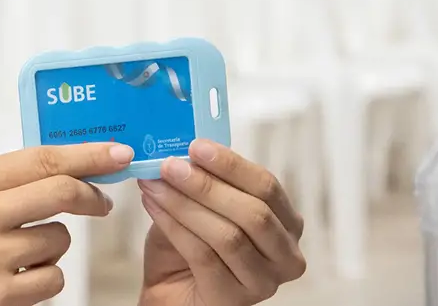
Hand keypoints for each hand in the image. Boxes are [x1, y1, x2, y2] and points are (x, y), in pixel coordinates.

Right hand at [0, 142, 134, 305]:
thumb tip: (47, 158)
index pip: (40, 159)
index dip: (86, 155)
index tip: (117, 153)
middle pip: (60, 192)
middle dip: (91, 195)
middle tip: (100, 201)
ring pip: (59, 241)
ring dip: (54, 244)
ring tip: (23, 248)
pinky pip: (51, 280)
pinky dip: (44, 278)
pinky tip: (18, 275)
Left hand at [138, 140, 306, 305]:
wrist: (170, 291)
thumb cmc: (188, 245)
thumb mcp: (200, 204)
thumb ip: (202, 180)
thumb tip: (181, 149)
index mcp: (285, 224)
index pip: (267, 187)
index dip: (231, 164)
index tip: (196, 146)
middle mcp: (285, 256)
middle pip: (253, 213)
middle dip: (206, 185)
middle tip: (169, 165)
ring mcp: (263, 282)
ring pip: (228, 235)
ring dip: (185, 204)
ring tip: (154, 184)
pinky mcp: (233, 299)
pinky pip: (203, 256)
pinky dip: (174, 226)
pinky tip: (152, 206)